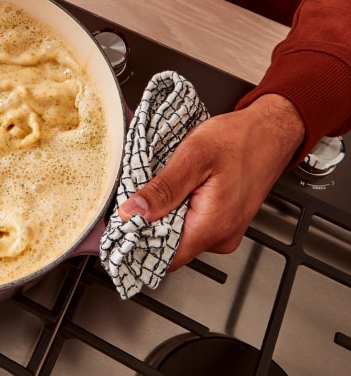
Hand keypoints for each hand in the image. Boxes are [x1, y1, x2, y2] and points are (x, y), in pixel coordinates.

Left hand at [118, 93, 304, 270]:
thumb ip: (162, 189)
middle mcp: (220, 237)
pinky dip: (177, 209)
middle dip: (148, 225)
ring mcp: (224, 231)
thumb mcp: (193, 157)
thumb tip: (133, 213)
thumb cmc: (238, 139)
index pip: (164, 257)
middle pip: (169, 247)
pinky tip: (173, 189)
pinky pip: (191, 224)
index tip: (119, 224)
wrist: (269, 131)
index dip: (138, 242)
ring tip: (157, 188)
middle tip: (134, 197)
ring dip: (162, 215)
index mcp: (212, 227)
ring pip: (179, 234)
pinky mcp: (223, 221)